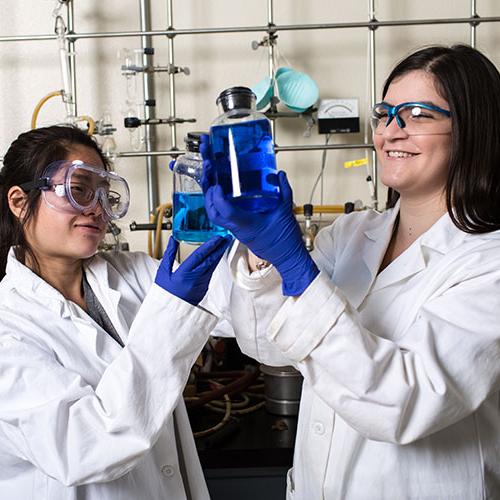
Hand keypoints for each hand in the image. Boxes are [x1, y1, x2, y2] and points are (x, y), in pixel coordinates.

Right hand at [155, 235, 232, 304]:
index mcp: (184, 274)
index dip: (210, 246)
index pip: (200, 256)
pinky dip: (215, 262)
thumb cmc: (165, 292)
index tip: (217, 238)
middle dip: (220, 247)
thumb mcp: (163, 272)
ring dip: (219, 254)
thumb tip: (173, 239)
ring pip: (212, 266)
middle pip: (210, 260)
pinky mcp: (205, 287)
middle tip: (226, 238)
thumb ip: (169, 254)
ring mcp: (202, 284)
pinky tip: (217, 255)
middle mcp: (195, 279)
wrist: (171, 312)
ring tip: (224, 244)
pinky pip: (211, 271)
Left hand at [200, 135, 318, 295]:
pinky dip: (220, 205)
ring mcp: (238, 231)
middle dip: (208, 196)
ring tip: (212, 184)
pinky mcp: (240, 231)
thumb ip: (283, 191)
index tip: (216, 185)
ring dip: (212, 200)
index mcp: (247, 225)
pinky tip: (224, 195)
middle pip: (214, 214)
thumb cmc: (285, 242)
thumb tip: (280, 176)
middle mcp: (239, 229)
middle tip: (209, 179)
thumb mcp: (286, 212)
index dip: (217, 197)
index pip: (225, 212)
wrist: (288, 258)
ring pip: (216, 217)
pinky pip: (225, 218)